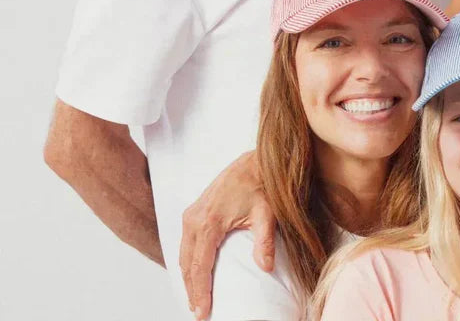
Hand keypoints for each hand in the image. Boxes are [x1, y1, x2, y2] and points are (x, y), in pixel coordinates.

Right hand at [179, 150, 275, 319]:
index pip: (200, 266)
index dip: (200, 292)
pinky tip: (194, 274)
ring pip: (183, 255)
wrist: (254, 163)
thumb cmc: (261, 186)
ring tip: (196, 299)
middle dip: (191, 290)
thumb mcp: (267, 213)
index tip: (202, 312)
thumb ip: (264, 241)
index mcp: (209, 222)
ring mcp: (191, 214)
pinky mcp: (194, 211)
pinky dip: (187, 262)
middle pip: (187, 264)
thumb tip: (266, 267)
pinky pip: (185, 243)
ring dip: (188, 277)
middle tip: (198, 312)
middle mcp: (194, 219)